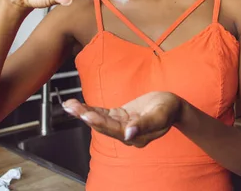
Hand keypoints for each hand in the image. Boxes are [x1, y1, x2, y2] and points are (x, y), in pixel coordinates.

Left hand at [62, 92, 183, 147]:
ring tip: (68, 105)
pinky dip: (89, 109)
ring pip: (99, 119)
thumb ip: (144, 125)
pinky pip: (102, 114)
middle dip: (86, 116)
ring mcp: (121, 125)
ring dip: (83, 112)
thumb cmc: (168, 109)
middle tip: (71, 107)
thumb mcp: (160, 115)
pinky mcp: (118, 117)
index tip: (87, 115)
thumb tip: (128, 134)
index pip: (114, 130)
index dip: (100, 122)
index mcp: (136, 136)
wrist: (172, 106)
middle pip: (102, 126)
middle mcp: (125, 134)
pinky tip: (76, 106)